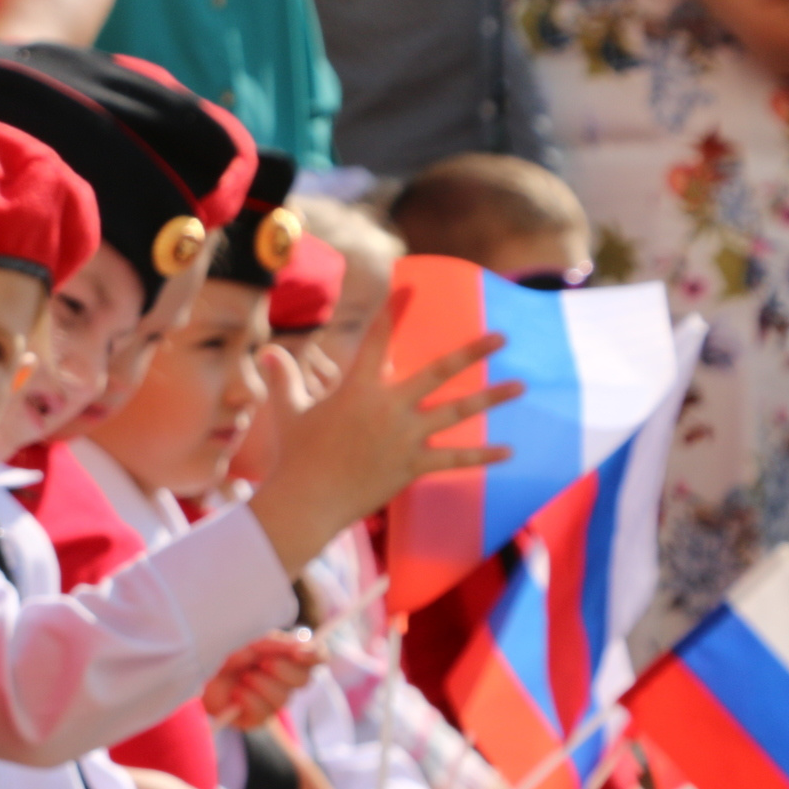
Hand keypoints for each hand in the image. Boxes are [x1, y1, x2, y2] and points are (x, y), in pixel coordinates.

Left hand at [203, 630, 322, 729]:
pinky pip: (262, 712)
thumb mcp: (248, 643)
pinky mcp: (257, 720)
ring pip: (283, 698)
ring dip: (260, 683)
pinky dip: (247, 698)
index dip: (315, 655)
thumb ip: (272, 644)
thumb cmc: (225, 657)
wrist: (198, 676)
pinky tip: (236, 693)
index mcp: (287, 658)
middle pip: (304, 680)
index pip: (318, 657)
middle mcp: (284, 682)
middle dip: (282, 669)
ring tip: (242, 677)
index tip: (299, 651)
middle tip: (260, 662)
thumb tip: (298, 645)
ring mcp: (272, 703)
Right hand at [246, 294, 522, 572]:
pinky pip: (454, 459)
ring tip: (521, 386)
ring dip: (491, 398)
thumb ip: (283, 379)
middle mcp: (388, 407)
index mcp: (358, 389)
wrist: (306, 500)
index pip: (378, 340)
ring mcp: (404, 437)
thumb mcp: (288, 413)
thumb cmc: (295, 457)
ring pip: (456, 411)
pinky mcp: (412, 466)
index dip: (392, 311)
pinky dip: (482, 456)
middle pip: (439, 372)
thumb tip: (267, 352)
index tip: (407, 287)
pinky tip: (510, 451)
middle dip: (473, 351)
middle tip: (502, 336)